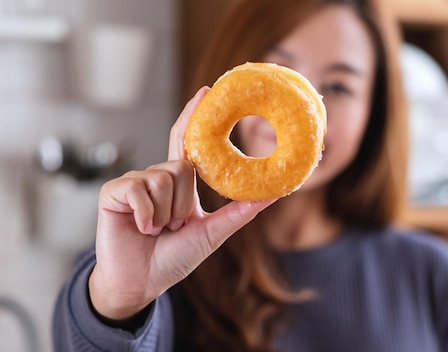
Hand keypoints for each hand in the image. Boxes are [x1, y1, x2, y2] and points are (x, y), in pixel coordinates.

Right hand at [89, 87, 274, 321]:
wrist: (141, 283)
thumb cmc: (174, 258)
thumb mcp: (212, 232)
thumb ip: (240, 211)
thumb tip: (274, 194)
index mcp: (179, 182)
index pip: (187, 142)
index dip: (194, 116)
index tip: (207, 90)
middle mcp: (157, 176)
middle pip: (181, 166)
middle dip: (182, 204)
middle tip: (173, 227)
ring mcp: (134, 182)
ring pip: (164, 178)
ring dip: (166, 214)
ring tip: (156, 230)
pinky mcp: (114, 191)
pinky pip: (139, 190)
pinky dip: (147, 215)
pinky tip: (141, 228)